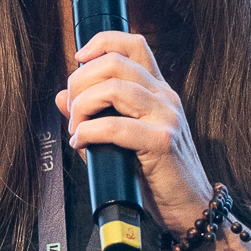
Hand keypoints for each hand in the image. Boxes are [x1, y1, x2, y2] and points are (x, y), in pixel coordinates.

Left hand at [57, 32, 213, 236]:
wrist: (188, 207)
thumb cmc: (158, 176)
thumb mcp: (123, 140)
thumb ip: (93, 116)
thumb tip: (61, 98)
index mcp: (158, 90)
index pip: (133, 44)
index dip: (102, 42)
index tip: (79, 59)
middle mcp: (164, 97)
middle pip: (115, 62)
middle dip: (81, 81)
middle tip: (72, 109)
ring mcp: (166, 117)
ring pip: (114, 88)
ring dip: (83, 106)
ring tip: (76, 129)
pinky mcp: (162, 142)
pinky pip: (115, 126)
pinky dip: (89, 133)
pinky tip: (82, 143)